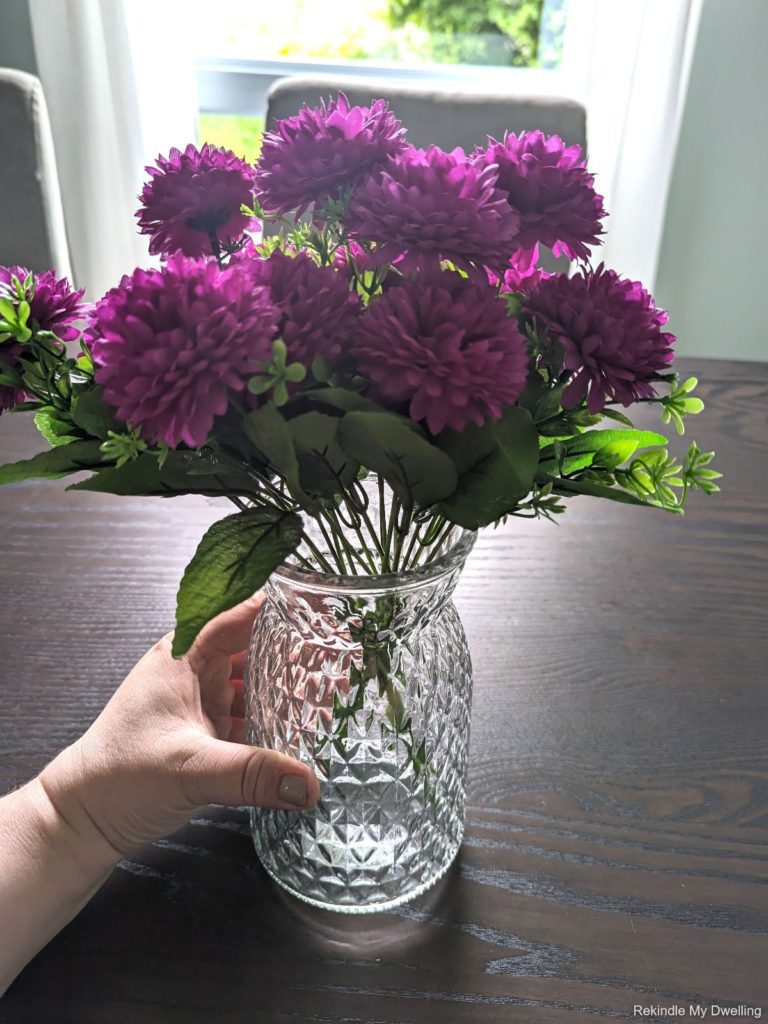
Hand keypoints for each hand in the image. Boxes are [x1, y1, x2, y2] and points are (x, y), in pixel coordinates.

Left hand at [37, 595, 319, 857]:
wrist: (84, 820)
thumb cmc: (118, 777)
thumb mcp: (190, 769)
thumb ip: (252, 774)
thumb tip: (309, 784)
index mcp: (184, 654)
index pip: (242, 612)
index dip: (283, 607)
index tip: (326, 605)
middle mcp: (195, 670)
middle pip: (256, 646)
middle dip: (297, 649)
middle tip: (345, 652)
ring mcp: (202, 700)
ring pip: (256, 682)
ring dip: (289, 686)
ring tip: (336, 688)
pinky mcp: (207, 732)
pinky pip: (252, 715)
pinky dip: (277, 719)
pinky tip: (306, 729)